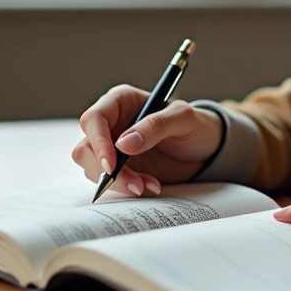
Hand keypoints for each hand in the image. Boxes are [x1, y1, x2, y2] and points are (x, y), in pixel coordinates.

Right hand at [72, 85, 223, 196]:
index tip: (112, 165)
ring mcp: (111, 148)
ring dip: (119, 183)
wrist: (205, 150)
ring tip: (150, 185)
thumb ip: (156, 125)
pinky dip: (127, 188)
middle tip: (136, 184)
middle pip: (86, 148)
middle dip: (107, 171)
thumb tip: (124, 144)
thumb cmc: (195, 125)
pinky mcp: (117, 169)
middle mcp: (110, 124)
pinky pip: (109, 182)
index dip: (97, 142)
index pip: (93, 119)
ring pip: (93, 169)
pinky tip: (151, 186)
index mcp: (120, 101)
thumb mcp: (184, 119)